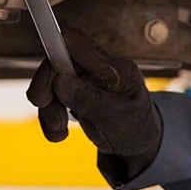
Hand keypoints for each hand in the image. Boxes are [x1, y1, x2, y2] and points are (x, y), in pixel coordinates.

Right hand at [26, 27, 161, 159]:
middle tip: (54, 120)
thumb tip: (60, 80)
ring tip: (60, 133)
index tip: (50, 84)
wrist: (141, 146)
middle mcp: (99, 69)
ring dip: (50, 111)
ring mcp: (86, 81)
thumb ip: (90, 100)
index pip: (77, 43)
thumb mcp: (118, 120)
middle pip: (58, 64)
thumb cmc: (138, 130)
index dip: (55, 53)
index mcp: (116, 68)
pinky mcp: (76, 94)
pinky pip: (53, 101)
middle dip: (48, 91)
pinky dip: (51, 120)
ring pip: (52, 85)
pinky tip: (60, 134)